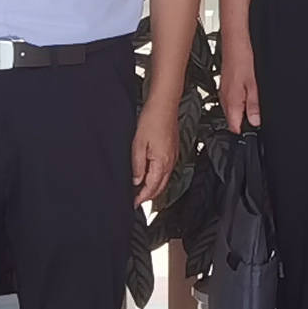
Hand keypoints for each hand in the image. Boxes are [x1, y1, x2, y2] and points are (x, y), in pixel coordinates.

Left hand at [131, 90, 183, 208]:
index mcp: (162, 163)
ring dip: (153, 187)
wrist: (164, 105)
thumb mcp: (138, 145)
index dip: (141, 198)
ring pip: (164, 179)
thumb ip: (137, 166)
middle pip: (160, 187)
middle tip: (136, 200)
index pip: (152, 188)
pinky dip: (157, 177)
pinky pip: (166, 170)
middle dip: (148, 196)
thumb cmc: (152, 120)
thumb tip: (136, 181)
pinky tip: (149, 174)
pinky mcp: (173, 151)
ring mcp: (173, 157)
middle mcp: (170, 162)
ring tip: (140, 190)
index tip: (133, 203)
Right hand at [217, 35, 261, 133]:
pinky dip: (241, 100)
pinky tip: (249, 95)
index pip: (234, 127)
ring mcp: (225, 91)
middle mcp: (225, 98)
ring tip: (256, 108)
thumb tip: (256, 122)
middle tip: (258, 121)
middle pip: (234, 119)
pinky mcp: (227, 84)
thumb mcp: (255, 85)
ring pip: (233, 109)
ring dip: (244, 111)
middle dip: (245, 123)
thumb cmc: (243, 58)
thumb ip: (254, 105)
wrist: (235, 41)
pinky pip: (233, 99)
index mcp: (231, 102)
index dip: (246, 133)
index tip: (256, 134)